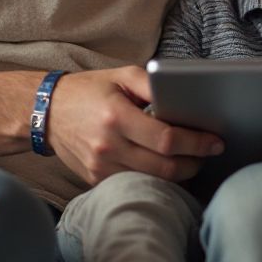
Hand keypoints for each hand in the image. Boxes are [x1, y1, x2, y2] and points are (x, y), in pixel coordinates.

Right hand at [46, 66, 223, 185]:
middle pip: (164, 167)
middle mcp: (108, 146)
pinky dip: (155, 181)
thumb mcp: (122, 75)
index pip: (166, 139)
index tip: (215, 142)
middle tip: (208, 153)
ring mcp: (100, 168)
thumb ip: (153, 83)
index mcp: (117, 116)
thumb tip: (185, 95)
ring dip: (178, 175)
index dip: (196, 143)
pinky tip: (167, 169)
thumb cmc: (89, 90)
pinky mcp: (95, 180)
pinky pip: (134, 185)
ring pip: (151, 182)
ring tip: (192, 161)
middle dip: (194, 163)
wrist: (46, 112)